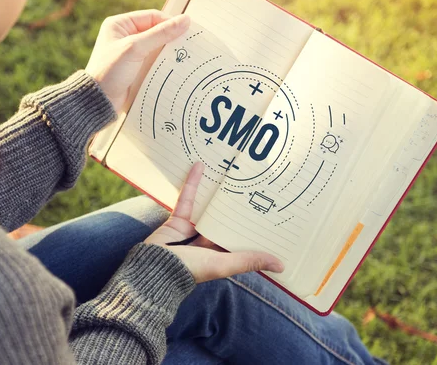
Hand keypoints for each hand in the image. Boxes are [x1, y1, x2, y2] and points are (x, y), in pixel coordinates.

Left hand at [85, 9, 189, 110]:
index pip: (152, 17)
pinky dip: (164, 63)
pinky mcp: (136, 68)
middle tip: (189, 44)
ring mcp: (131, 53)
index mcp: (120, 24)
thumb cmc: (110, 71)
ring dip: (169, 52)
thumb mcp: (135, 48)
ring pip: (157, 47)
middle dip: (171, 38)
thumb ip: (160, 34)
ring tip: (185, 56)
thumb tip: (185, 20)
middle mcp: (125, 36)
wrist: (99, 101)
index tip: (188, 30)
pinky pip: (155, 61)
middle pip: (156, 31)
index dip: (170, 22)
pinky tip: (175, 67)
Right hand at [145, 163, 284, 282]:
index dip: (254, 227)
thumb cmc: (191, 269)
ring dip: (217, 192)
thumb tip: (282, 266)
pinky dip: (193, 183)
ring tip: (231, 173)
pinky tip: (200, 166)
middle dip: (238, 206)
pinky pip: (188, 198)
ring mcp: (193, 229)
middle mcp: (208, 242)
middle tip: (255, 183)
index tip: (271, 212)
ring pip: (208, 207)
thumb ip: (250, 261)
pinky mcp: (178, 219)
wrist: (154, 268)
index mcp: (221, 255)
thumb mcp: (224, 264)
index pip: (241, 238)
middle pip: (226, 220)